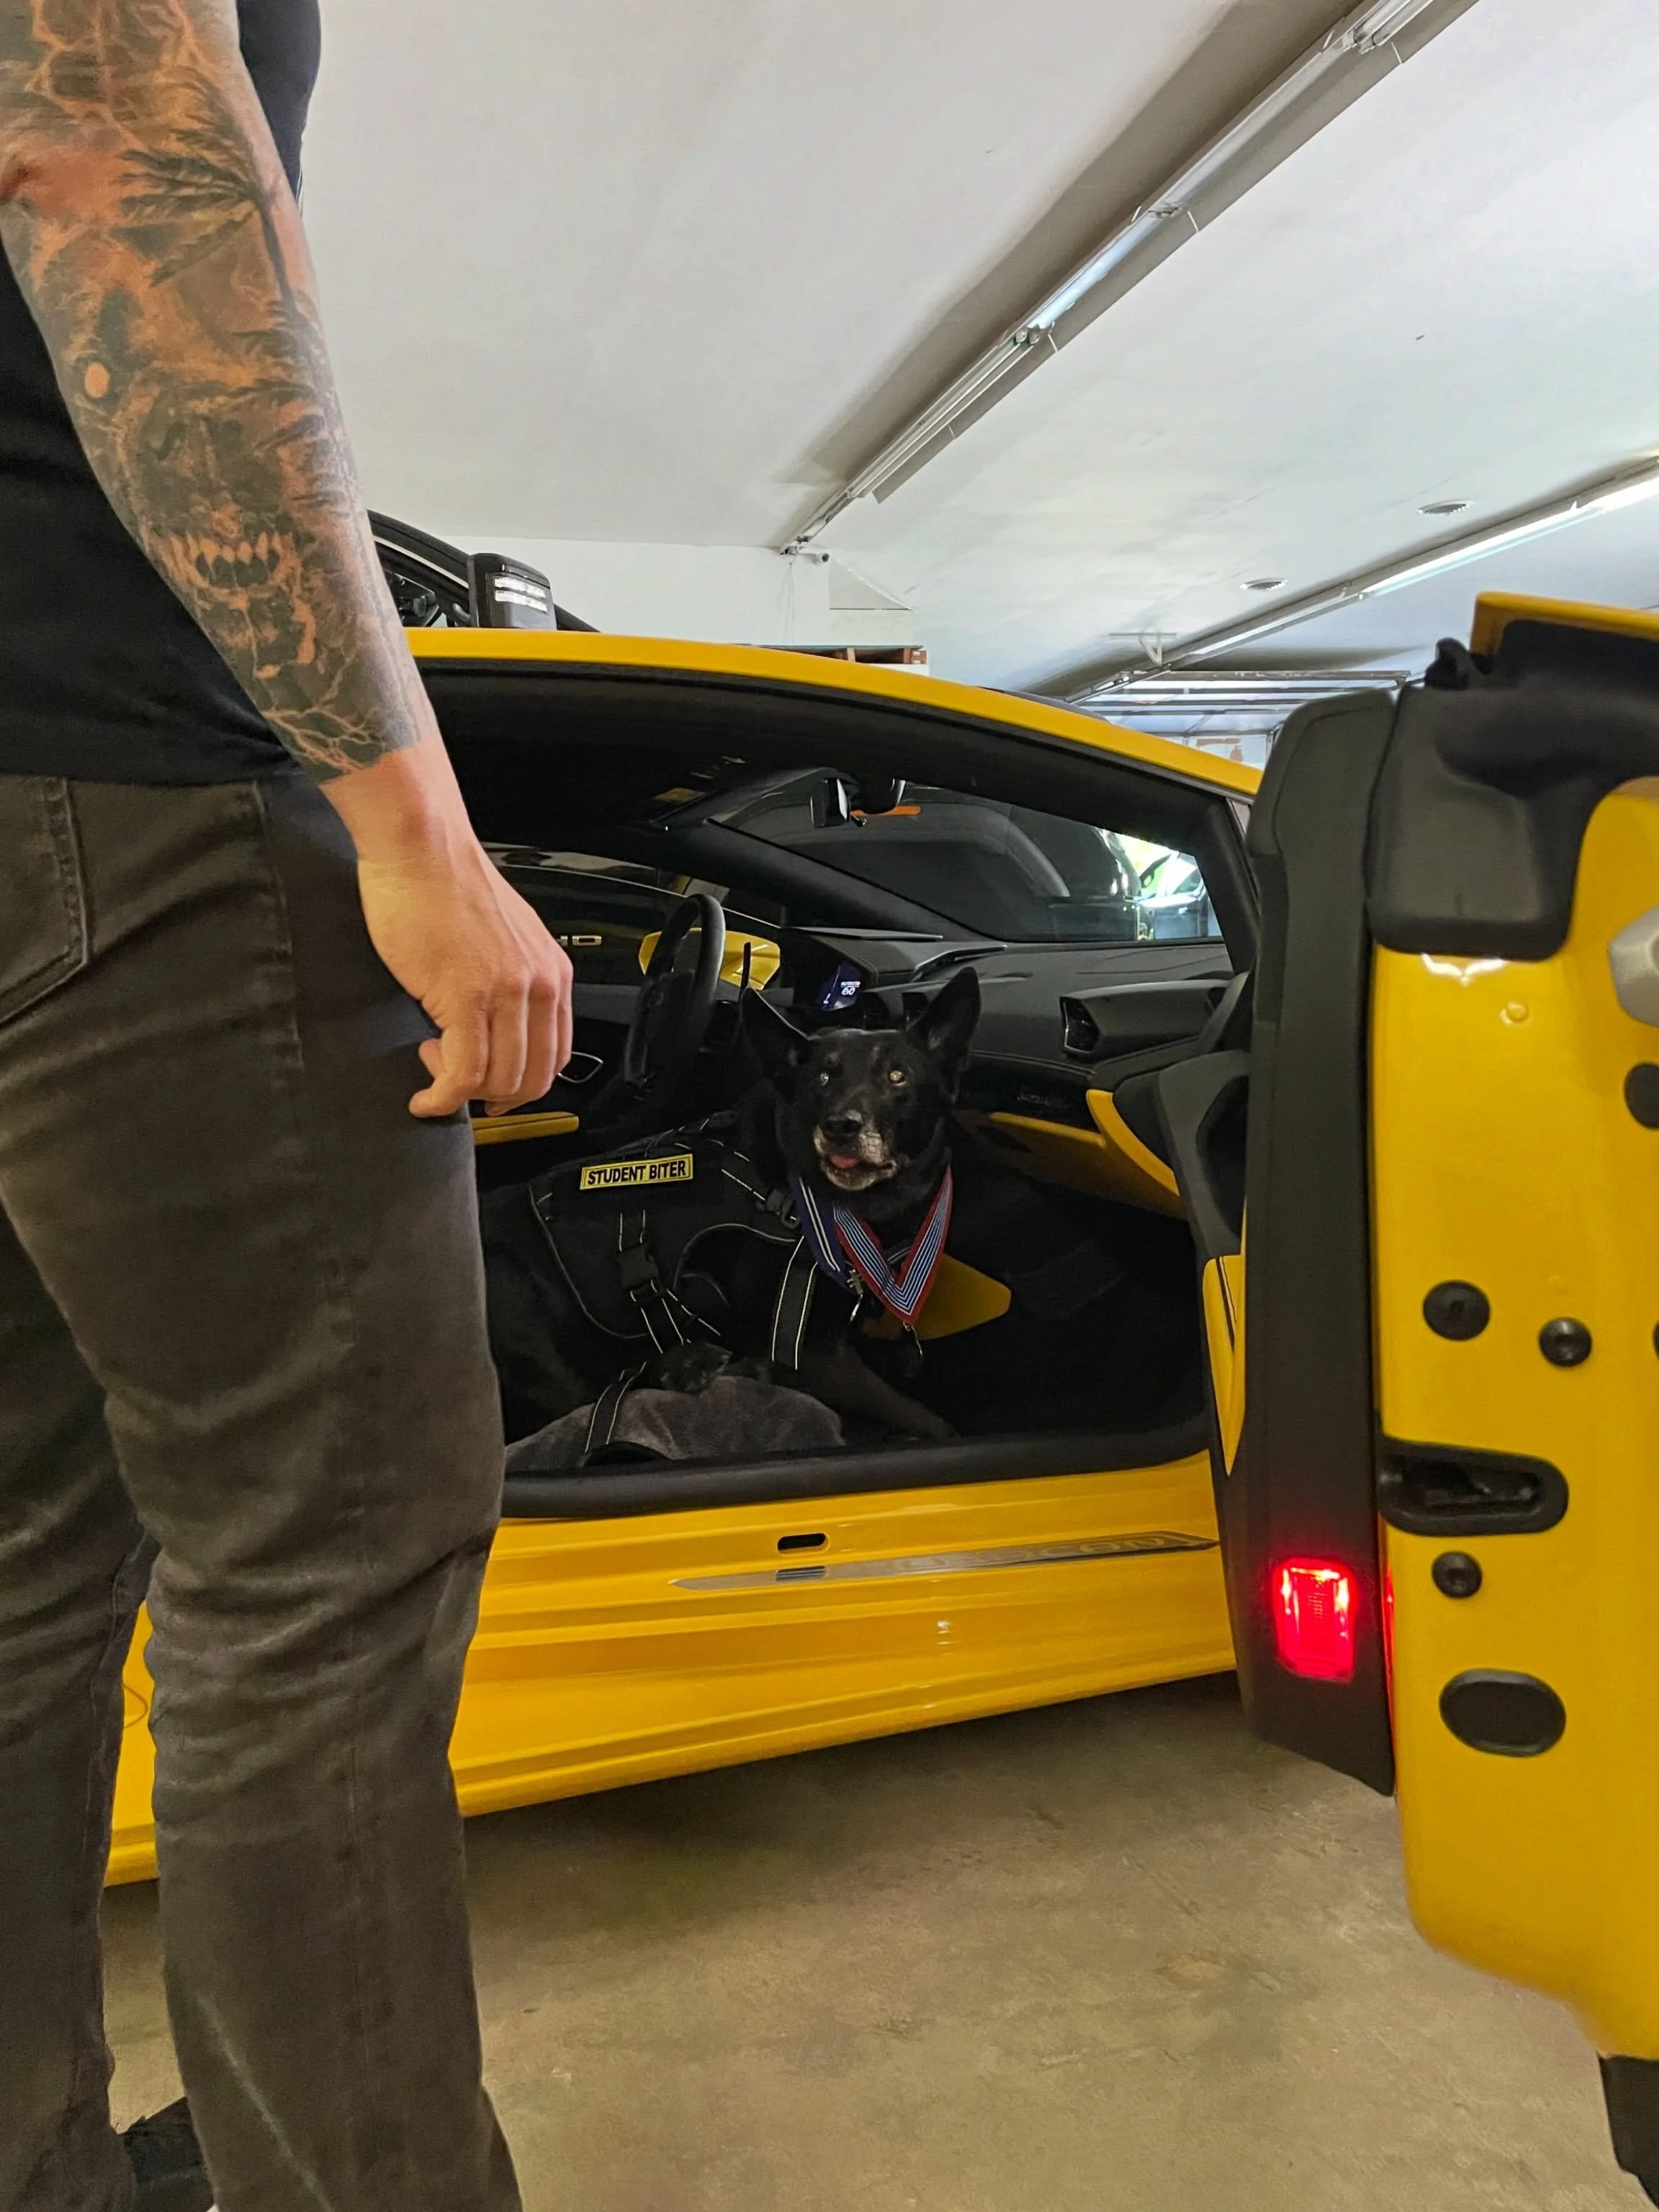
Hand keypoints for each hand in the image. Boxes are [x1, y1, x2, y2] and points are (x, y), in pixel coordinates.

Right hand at [323, 738, 573, 1117]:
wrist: (420, 847)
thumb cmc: (445, 885)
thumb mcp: (502, 939)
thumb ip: (509, 982)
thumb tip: (493, 1026)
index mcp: (553, 971)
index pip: (556, 1055)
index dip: (523, 1085)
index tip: (493, 1089)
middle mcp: (539, 984)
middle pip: (533, 1078)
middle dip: (494, 1098)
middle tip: (457, 1086)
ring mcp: (506, 992)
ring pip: (501, 1080)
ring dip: (463, 1094)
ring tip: (434, 1070)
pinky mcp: (466, 996)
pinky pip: (463, 1072)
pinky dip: (443, 1096)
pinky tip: (426, 1093)